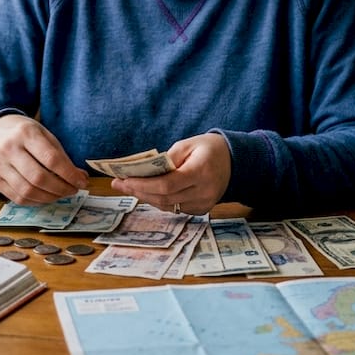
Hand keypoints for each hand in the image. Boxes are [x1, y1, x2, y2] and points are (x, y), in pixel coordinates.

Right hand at [0, 114, 87, 204]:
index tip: (82, 182)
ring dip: (50, 197)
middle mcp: (9, 149)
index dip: (69, 174)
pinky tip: (46, 197)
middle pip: (39, 177)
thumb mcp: (45, 135)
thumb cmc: (26, 134)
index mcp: (26, 133)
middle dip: (61, 188)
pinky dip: (36, 201)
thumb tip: (80, 178)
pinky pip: (18, 198)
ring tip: (61, 194)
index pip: (51, 159)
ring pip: (27, 191)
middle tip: (73, 190)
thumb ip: (61, 157)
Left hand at [111, 132, 230, 214]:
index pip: (166, 185)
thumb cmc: (209, 148)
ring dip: (145, 197)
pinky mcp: (202, 209)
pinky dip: (159, 201)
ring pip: (168, 206)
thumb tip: (144, 172)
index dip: (143, 185)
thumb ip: (167, 159)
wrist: (235, 161)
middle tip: (118, 184)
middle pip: (164, 198)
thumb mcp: (188, 144)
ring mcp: (204, 204)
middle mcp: (204, 192)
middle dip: (138, 191)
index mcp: (201, 172)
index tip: (124, 180)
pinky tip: (145, 192)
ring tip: (127, 187)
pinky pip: (176, 208)